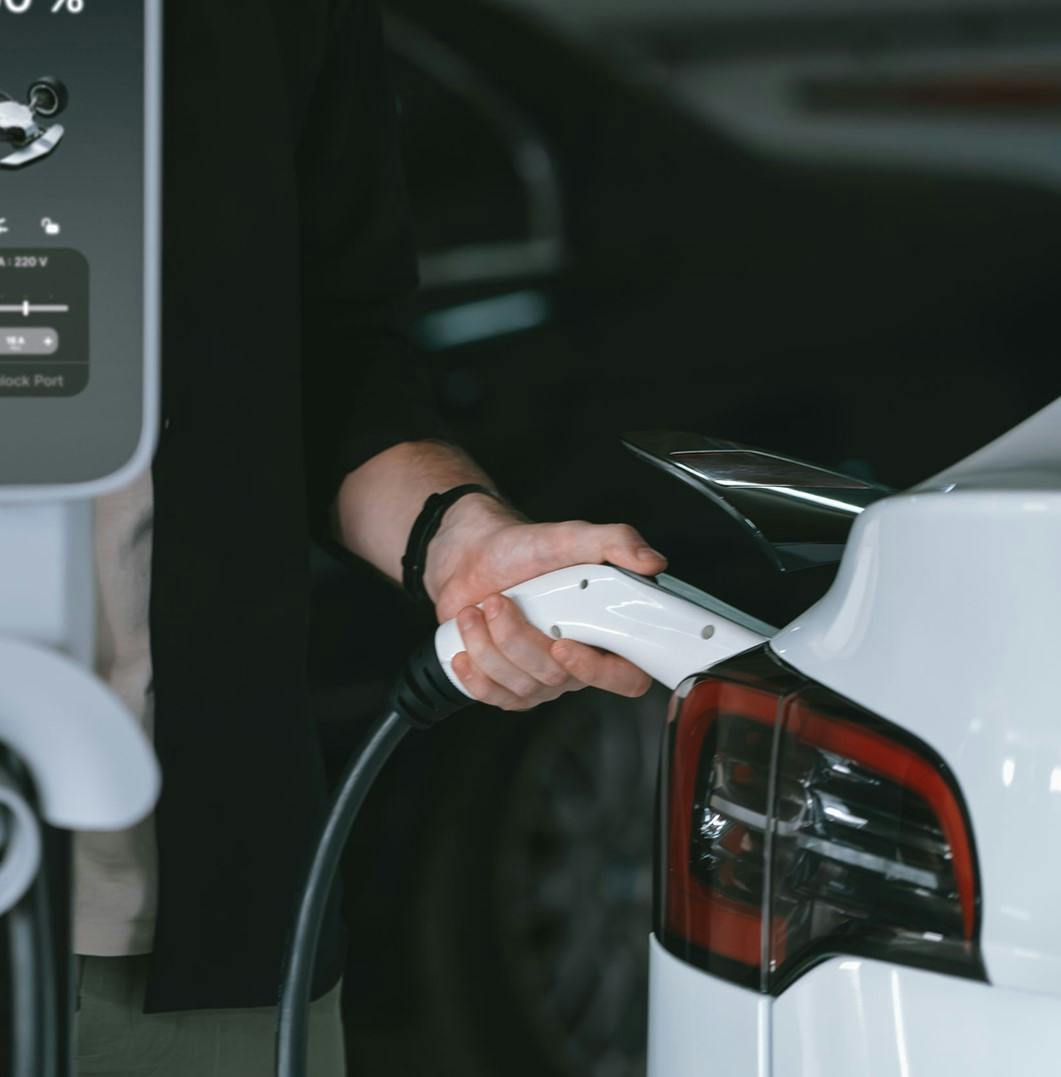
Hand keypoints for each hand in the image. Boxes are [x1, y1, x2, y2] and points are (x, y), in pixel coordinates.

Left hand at [424, 495, 667, 710]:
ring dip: (489, 644)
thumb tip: (651, 563)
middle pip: (558, 677)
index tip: (562, 644)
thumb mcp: (569, 537)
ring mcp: (540, 677)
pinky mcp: (505, 684)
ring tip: (478, 609)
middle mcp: (576, 660)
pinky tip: (467, 641)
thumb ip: (614, 542)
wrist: (469, 556)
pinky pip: (494, 696)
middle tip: (500, 601)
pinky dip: (473, 670)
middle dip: (518, 638)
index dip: (599, 671)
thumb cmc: (521, 549)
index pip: (627, 676)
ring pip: (522, 686)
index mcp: (603, 630)